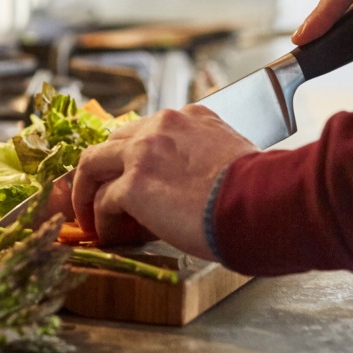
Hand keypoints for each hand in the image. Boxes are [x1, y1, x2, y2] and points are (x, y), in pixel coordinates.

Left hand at [71, 105, 256, 258]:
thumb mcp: (235, 156)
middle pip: (114, 141)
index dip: (136, 157)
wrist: (266, 203)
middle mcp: (163, 125)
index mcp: (190, 117)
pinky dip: (101, 220)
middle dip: (103, 169)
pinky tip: (109, 235)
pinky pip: (103, 200)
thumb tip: (201, 187)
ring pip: (93, 164)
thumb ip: (208, 158)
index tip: (134, 178)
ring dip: (87, 192)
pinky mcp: (134, 185)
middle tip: (100, 195)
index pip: (148, 130)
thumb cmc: (263, 191)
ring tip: (90, 218)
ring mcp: (144, 153)